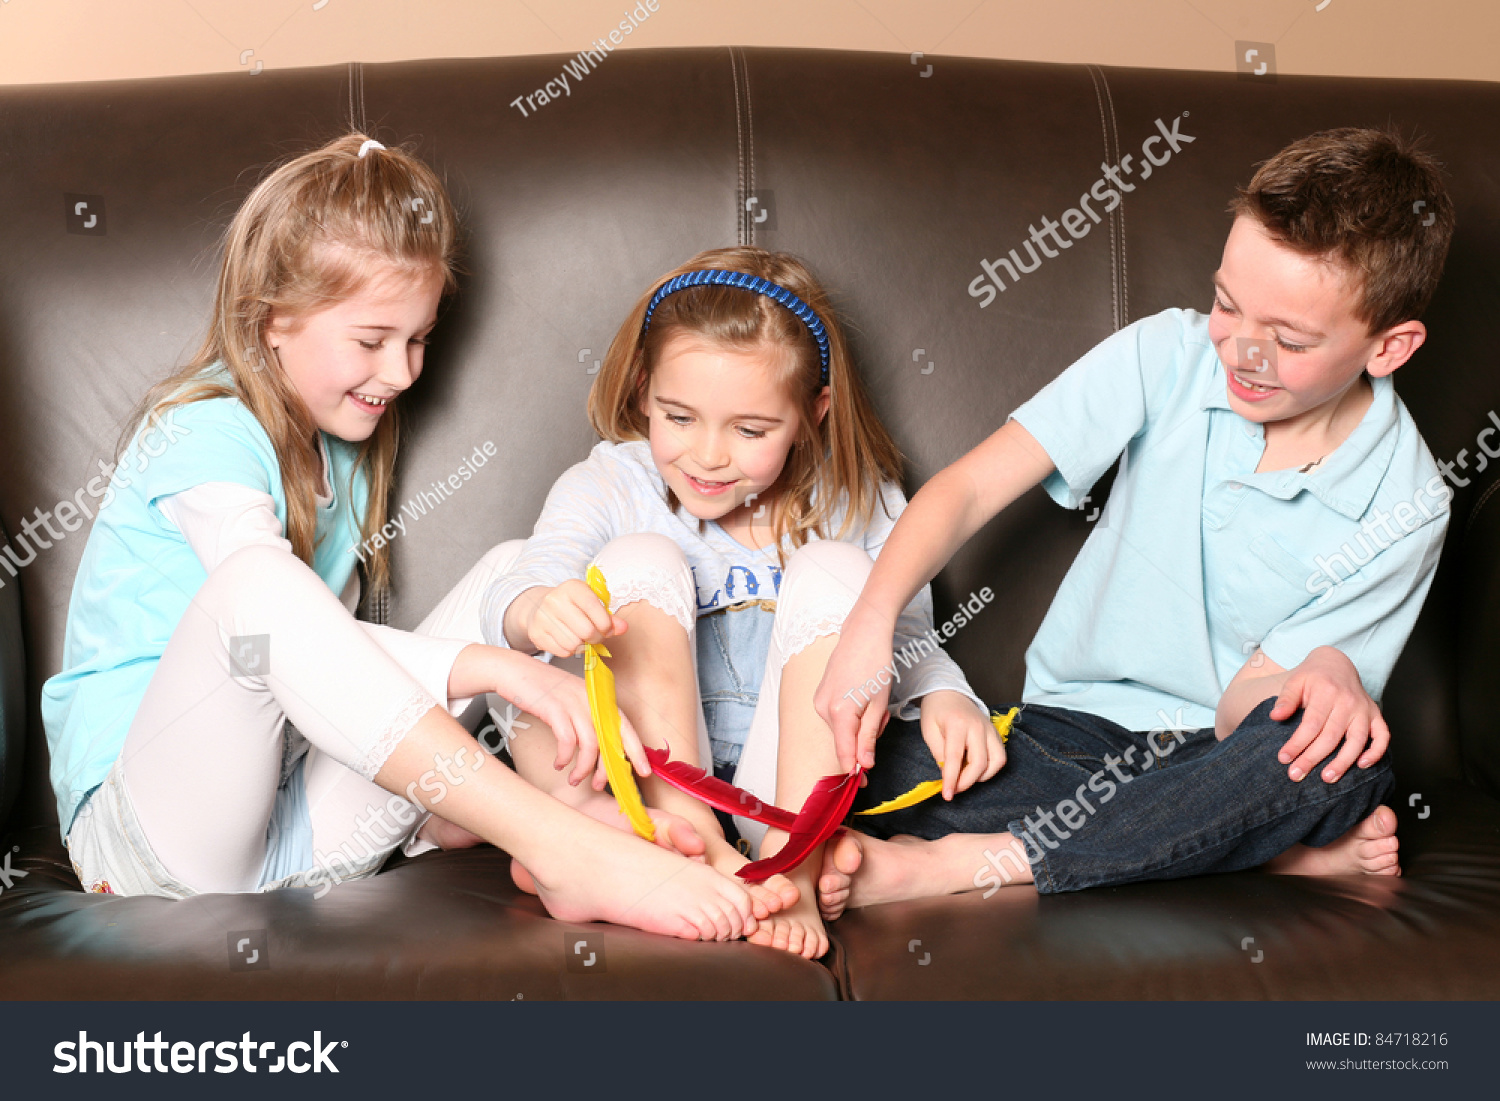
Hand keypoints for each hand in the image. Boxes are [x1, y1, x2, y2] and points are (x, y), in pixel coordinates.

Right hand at [495, 652, 648, 787]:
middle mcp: (591, 699)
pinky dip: (564, 758)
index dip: (637, 750)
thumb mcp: (572, 700)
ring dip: (583, 768)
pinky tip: (558, 764)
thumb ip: (587, 719)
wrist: (513, 670)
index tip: (643, 771)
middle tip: (601, 785)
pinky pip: (567, 741)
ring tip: (574, 779)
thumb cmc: (542, 690)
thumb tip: (600, 750)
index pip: (625, 726)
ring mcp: (574, 703)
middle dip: (611, 767)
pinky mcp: (555, 708)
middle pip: (612, 738)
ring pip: (590, 745)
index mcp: (598, 698)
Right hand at [526, 579, 628, 657]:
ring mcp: (542, 617)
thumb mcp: (591, 604)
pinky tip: (568, 640)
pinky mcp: (536, 634)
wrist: (539, 608)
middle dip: (596, 638)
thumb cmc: (573, 606)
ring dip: (582, 646)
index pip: (594, 607)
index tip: (607, 629)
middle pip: (586, 631)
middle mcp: (554, 600)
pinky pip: (562, 651)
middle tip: (595, 636)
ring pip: (574, 644)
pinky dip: (570, 651)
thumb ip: (609, 616)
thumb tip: (623, 628)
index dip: (606, 624)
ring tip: (581, 638)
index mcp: (572, 587)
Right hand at [813, 616, 894, 771]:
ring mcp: (818, 701)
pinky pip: (837, 716)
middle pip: (844, 740)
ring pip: (842, 728)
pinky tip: (862, 696)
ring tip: (874, 701)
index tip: (865, 783)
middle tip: (882, 716)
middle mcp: (822, 709)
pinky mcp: (820, 694)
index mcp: (839, 713)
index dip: (855, 771)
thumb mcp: (879, 703)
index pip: (844, 753)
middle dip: (865, 737)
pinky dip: (852, 714)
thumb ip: (869, 736)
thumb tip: (864, 765)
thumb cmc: (876, 663)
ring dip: (860, 724)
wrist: (863, 632)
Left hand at [919, 691, 1004, 798]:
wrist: (948, 692)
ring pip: (997, 761)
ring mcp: (990, 729)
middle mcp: (978, 727)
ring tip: (966, 777)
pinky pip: (1000, 757)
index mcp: (957, 724)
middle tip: (954, 788)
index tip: (947, 795)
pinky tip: (976, 769)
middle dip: (967, 781)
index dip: (952, 780)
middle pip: (980, 762)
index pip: (955, 758)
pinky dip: (990, 768)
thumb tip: (949, 776)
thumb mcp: (929, 731)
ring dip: (982, 776)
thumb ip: (939, 754)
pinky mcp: (996, 733)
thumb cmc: (936, 711)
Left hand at [1270, 646, 1387, 782]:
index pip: (1311, 724)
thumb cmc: (1312, 676)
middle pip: (1331, 736)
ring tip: (1328, 778)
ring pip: (1357, 740)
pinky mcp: (1376, 715)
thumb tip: (1275, 717)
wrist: (1337, 663)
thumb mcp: (1295, 681)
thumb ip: (1286, 699)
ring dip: (1343, 762)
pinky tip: (1362, 765)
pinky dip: (1376, 752)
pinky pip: (1382, 736)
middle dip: (1313, 758)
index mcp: (1327, 692)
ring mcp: (1365, 709)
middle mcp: (1349, 702)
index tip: (1284, 759)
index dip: (1297, 743)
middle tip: (1296, 775)